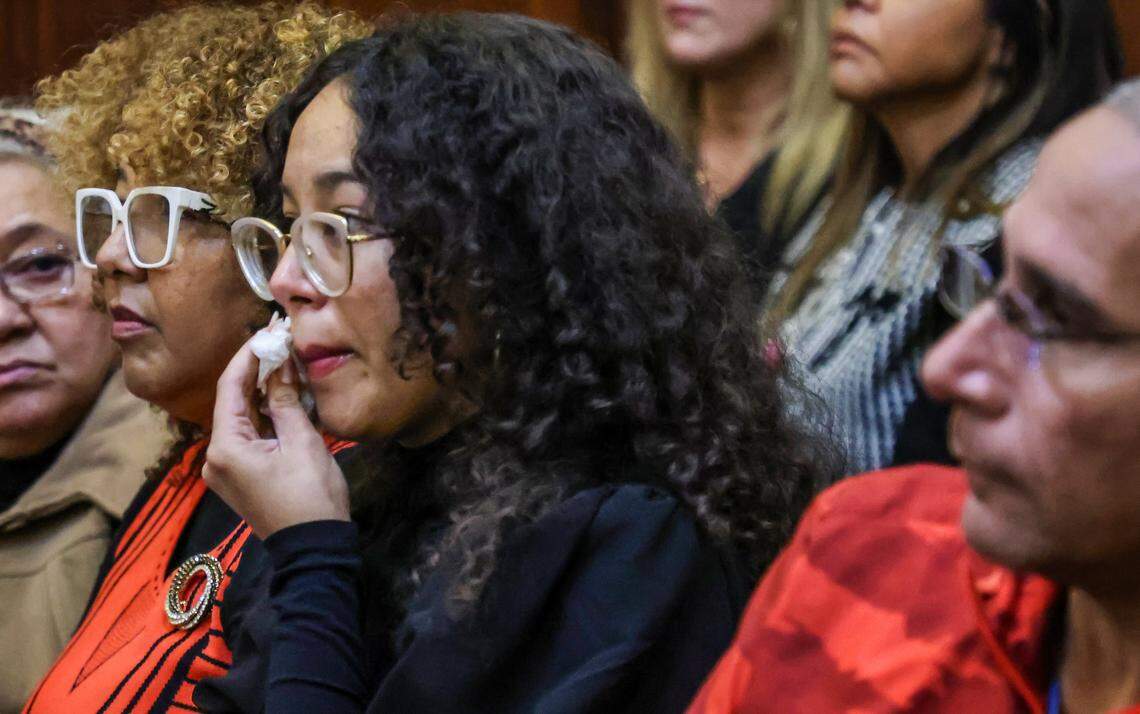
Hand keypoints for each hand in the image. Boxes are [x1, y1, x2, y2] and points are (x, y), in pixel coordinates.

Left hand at [204, 341, 349, 538]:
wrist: (314, 548)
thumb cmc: (311, 497)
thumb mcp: (302, 442)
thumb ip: (285, 400)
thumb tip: (280, 363)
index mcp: (225, 448)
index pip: (230, 387)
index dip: (249, 355)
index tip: (269, 331)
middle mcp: (216, 458)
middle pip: (232, 401)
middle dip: (256, 370)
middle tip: (279, 341)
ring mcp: (225, 470)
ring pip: (240, 418)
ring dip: (260, 391)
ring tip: (284, 362)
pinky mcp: (239, 477)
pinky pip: (247, 435)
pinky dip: (263, 414)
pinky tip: (281, 395)